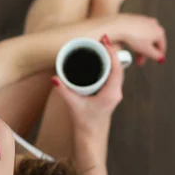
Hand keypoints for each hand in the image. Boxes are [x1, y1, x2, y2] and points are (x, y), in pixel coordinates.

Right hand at [52, 37, 123, 165]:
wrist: (91, 135)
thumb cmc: (84, 122)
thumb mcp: (73, 105)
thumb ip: (63, 91)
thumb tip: (55, 78)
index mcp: (111, 94)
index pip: (116, 69)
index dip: (111, 53)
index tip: (105, 41)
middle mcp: (116, 92)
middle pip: (118, 67)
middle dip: (111, 52)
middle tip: (102, 39)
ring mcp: (115, 92)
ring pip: (117, 70)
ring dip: (111, 58)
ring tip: (102, 45)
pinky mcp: (111, 93)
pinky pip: (114, 75)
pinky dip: (110, 65)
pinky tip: (103, 58)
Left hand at [113, 14, 166, 65]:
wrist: (119, 26)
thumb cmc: (133, 37)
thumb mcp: (147, 50)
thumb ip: (156, 56)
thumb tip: (160, 57)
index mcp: (159, 31)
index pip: (162, 46)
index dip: (159, 55)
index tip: (157, 60)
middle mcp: (154, 24)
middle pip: (152, 42)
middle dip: (146, 53)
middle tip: (140, 61)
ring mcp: (145, 20)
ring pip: (145, 37)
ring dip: (141, 47)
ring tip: (134, 54)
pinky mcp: (136, 19)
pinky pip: (138, 32)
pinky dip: (136, 39)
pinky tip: (131, 44)